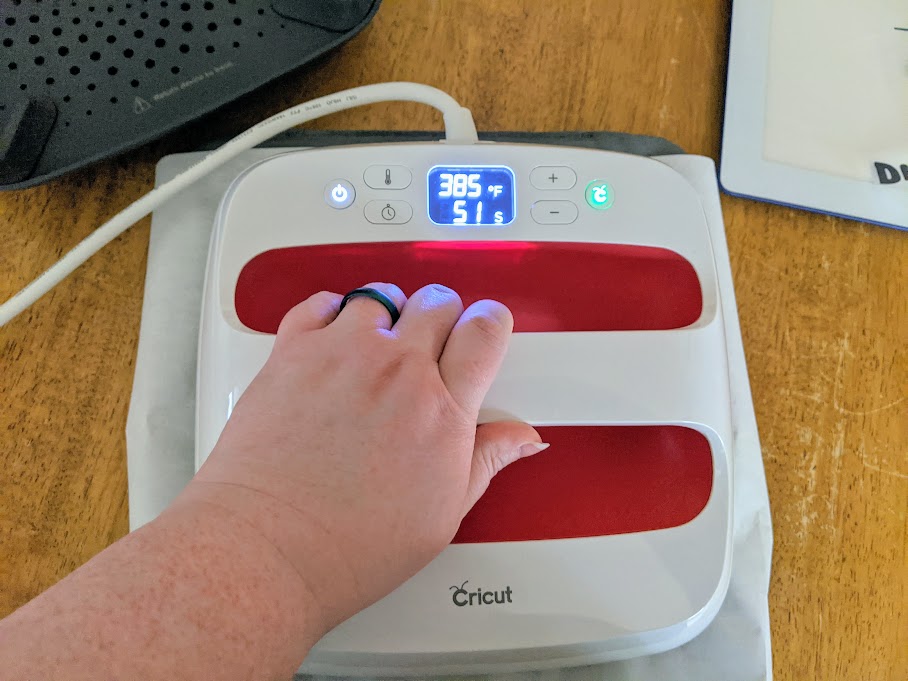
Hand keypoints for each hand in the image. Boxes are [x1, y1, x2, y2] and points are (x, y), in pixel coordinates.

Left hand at [177, 283, 543, 634]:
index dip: (489, 323)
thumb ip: (485, 461)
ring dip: (386, 314)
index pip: (484, 331)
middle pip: (437, 303)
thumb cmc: (350, 544)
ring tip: (376, 345)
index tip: (482, 330)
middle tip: (430, 344)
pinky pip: (321, 303)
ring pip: (380, 297)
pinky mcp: (293, 352)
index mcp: (442, 410)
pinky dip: (332, 311)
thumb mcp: (442, 514)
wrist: (270, 546)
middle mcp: (396, 371)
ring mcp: (343, 355)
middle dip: (441, 317)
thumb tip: (521, 439)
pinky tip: (333, 337)